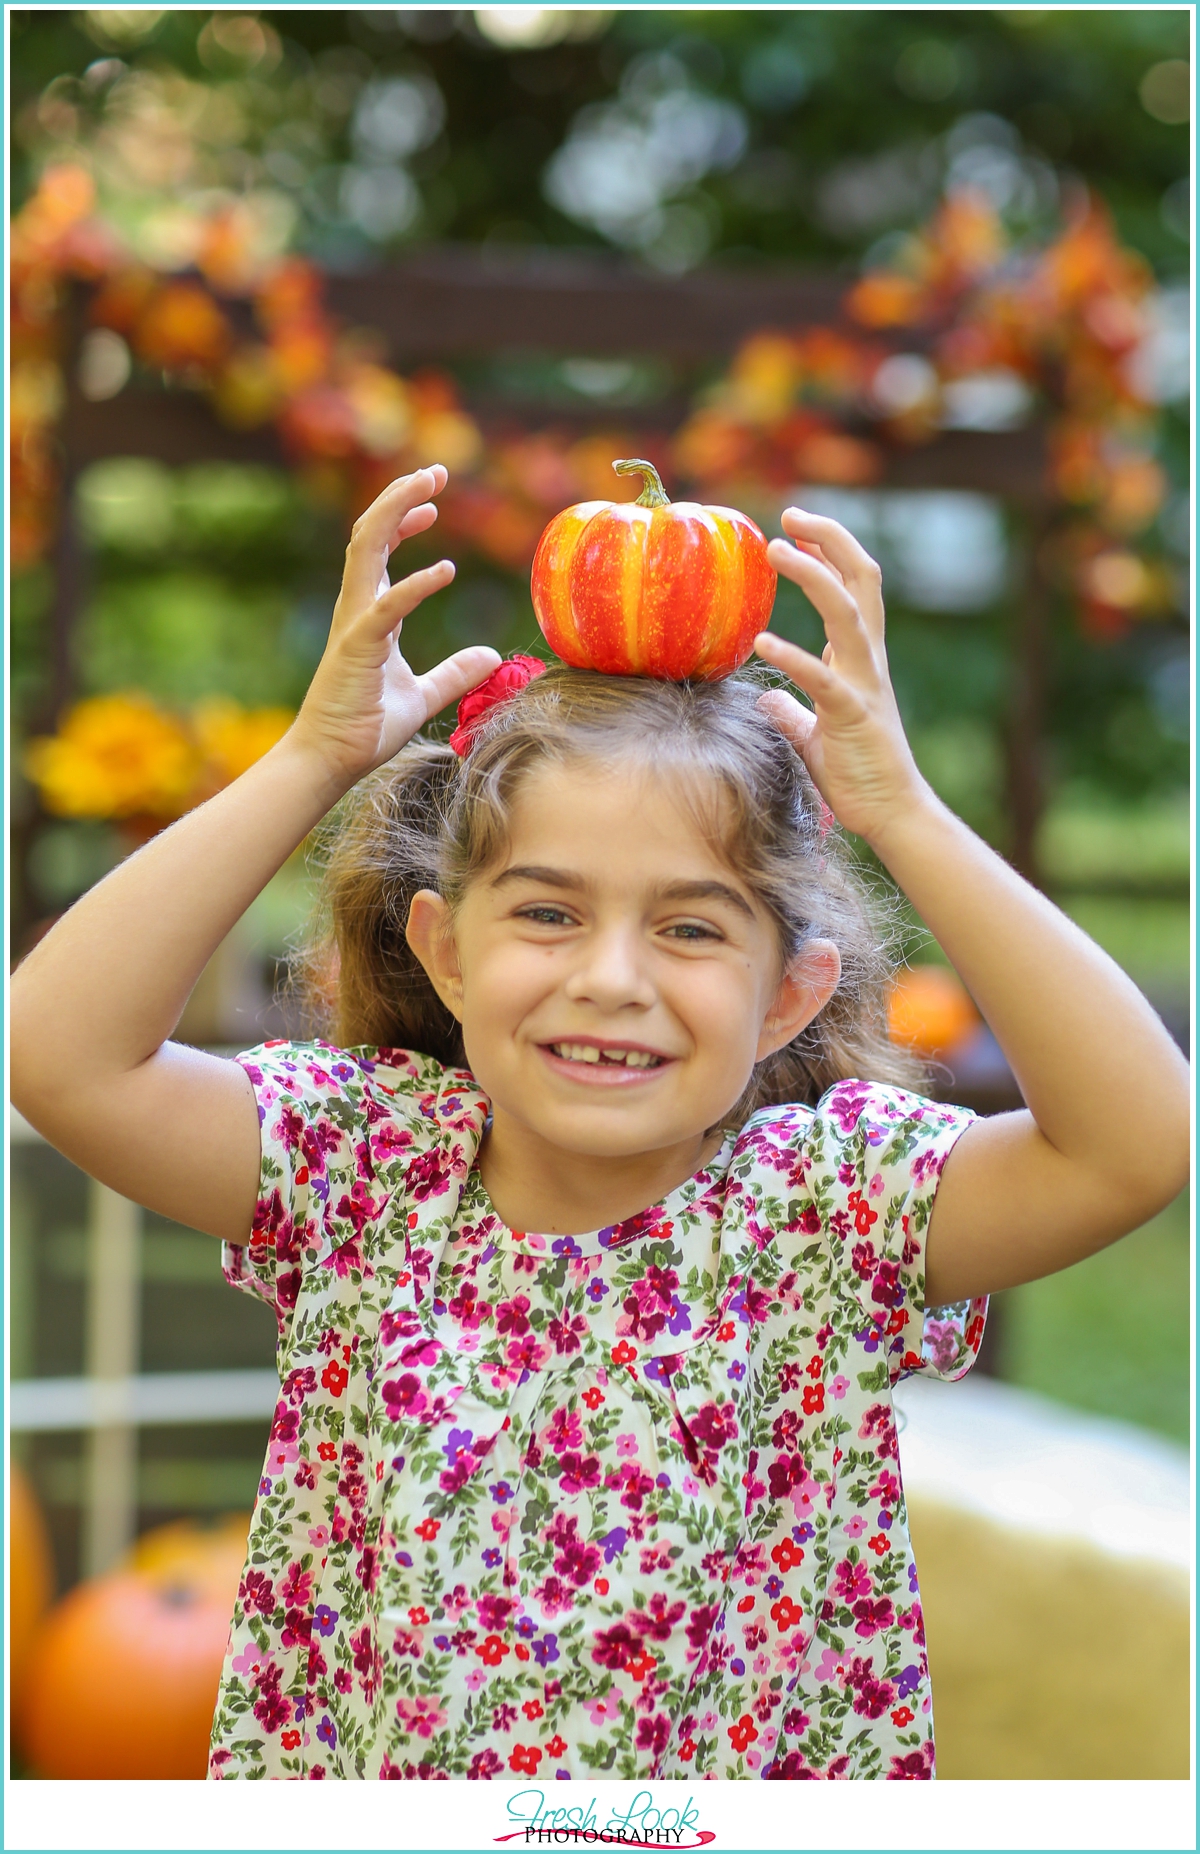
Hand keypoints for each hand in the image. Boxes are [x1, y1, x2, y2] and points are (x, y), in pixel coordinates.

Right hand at [290, 467, 501, 794]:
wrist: (330, 760)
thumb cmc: (365, 727)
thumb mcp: (423, 695)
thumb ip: (455, 673)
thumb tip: (491, 656)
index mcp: (369, 614)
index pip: (380, 549)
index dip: (403, 519)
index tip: (432, 503)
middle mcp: (357, 609)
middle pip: (371, 532)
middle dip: (400, 496)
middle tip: (436, 471)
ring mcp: (355, 624)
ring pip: (366, 548)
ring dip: (396, 511)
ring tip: (429, 487)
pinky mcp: (358, 647)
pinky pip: (386, 606)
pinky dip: (414, 584)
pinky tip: (443, 570)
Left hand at [753, 508, 928, 848]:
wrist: (892, 814)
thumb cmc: (857, 775)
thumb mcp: (813, 736)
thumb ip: (791, 713)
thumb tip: (763, 700)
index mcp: (860, 659)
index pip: (852, 587)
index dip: (828, 552)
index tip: (795, 526)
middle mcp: (868, 661)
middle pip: (861, 580)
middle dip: (830, 540)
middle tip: (790, 515)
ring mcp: (865, 685)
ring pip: (847, 613)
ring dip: (813, 577)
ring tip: (775, 551)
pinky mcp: (853, 716)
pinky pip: (824, 679)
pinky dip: (794, 657)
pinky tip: (762, 643)